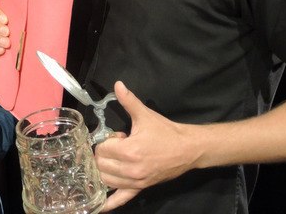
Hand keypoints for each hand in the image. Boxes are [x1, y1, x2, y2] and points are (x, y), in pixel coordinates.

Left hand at [97, 81, 198, 210]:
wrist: (188, 149)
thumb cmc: (166, 132)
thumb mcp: (145, 115)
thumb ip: (129, 101)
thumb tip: (117, 84)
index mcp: (129, 151)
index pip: (102, 149)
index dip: (106, 141)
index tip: (117, 136)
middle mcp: (130, 170)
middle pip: (100, 165)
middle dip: (103, 155)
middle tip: (116, 147)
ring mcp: (135, 182)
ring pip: (106, 180)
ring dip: (104, 170)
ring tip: (114, 160)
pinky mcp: (140, 189)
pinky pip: (121, 200)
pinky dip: (108, 204)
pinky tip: (97, 206)